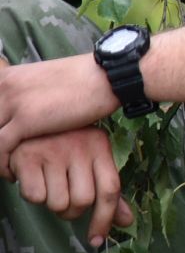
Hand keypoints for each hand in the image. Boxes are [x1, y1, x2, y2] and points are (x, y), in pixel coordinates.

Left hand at [0, 54, 117, 173]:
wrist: (107, 77)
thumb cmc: (83, 81)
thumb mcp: (44, 82)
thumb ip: (25, 96)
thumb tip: (19, 114)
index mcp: (7, 78)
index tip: (5, 148)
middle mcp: (4, 87)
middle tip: (7, 160)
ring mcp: (13, 101)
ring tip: (7, 171)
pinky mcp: (25, 118)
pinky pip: (1, 149)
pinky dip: (3, 166)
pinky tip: (14, 175)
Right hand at [9, 128, 132, 247]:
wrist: (29, 122)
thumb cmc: (65, 146)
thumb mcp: (90, 159)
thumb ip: (107, 190)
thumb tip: (126, 222)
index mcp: (100, 146)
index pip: (110, 190)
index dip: (105, 219)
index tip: (96, 240)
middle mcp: (80, 147)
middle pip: (83, 201)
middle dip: (72, 211)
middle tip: (64, 199)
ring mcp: (54, 151)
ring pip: (58, 203)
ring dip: (52, 204)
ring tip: (49, 185)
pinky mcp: (28, 158)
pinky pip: (35, 197)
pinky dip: (33, 195)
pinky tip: (33, 179)